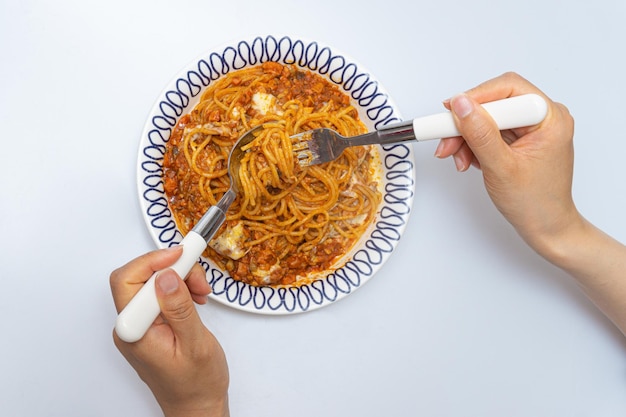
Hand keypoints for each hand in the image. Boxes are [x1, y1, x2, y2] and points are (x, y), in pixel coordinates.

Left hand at [110, 247, 229, 416]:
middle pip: (139, 277)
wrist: (197, 405)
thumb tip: (166, 276)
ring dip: (178, 278)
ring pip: (151, 283)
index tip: (182, 254)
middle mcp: (130, 327)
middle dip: (171, 269)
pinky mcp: (149, 324)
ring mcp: (139, 325)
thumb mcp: (194, 343)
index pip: (127, 280)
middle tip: (198, 277)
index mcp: (134, 332)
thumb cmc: (197, 383)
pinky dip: (178, 288)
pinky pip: (158, 294)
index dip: (153, 261)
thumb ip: (179, 309)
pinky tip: (194, 297)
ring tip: (201, 292)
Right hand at [434, 72, 578, 255]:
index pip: (508, 88)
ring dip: (466, 137)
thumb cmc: (536, 203)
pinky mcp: (519, 138)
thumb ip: (480, 134)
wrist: (545, 227)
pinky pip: (488, 131)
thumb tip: (462, 105)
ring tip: (458, 159)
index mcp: (550, 118)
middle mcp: (542, 117)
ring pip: (486, 118)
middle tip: (446, 141)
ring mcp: (530, 128)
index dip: (476, 98)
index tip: (449, 112)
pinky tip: (469, 160)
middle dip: (466, 124)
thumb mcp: (501, 168)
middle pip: (493, 103)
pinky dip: (473, 145)